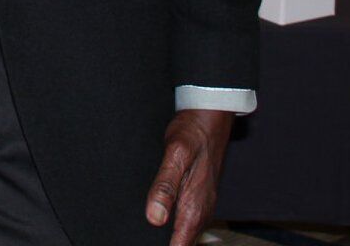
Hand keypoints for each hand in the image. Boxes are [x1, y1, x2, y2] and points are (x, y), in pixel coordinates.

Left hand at [144, 108, 233, 245]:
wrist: (210, 117)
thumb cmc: (193, 133)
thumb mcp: (175, 154)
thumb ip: (164, 186)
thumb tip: (154, 218)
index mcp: (194, 208)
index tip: (141, 243)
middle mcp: (201, 212)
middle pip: (182, 244)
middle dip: (162, 243)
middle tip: (139, 237)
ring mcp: (202, 206)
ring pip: (185, 234)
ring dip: (168, 237)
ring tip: (144, 233)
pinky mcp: (199, 199)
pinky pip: (186, 222)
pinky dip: (173, 226)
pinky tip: (158, 219)